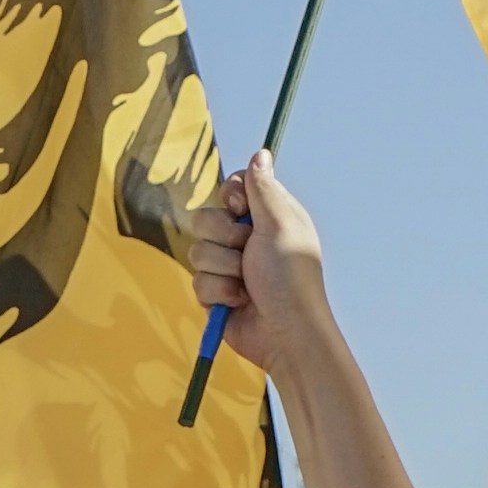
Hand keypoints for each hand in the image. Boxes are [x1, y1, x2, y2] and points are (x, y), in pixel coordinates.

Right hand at [187, 157, 341, 369]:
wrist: (286, 334)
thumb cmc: (290, 278)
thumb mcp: (279, 225)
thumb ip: (263, 189)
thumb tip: (260, 153)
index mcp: (267, 217)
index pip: (232, 188)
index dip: (232, 199)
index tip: (243, 211)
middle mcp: (247, 239)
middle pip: (205, 217)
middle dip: (223, 238)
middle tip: (249, 252)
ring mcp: (230, 266)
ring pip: (198, 251)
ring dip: (224, 269)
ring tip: (248, 284)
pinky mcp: (216, 293)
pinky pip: (197, 281)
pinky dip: (219, 292)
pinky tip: (240, 301)